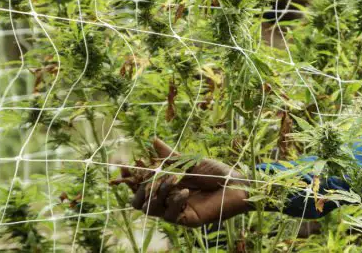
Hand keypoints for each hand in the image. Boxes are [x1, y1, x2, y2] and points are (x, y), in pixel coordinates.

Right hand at [111, 138, 252, 226]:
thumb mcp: (190, 161)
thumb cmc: (217, 173)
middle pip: (139, 202)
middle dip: (138, 190)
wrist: (238, 185)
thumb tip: (152, 140)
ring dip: (158, 192)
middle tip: (147, 178)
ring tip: (172, 180)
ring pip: (151, 209)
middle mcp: (169, 200)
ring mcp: (177, 211)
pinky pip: (170, 215)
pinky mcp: (187, 220)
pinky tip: (185, 192)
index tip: (123, 166)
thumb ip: (170, 156)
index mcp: (167, 185)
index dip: (130, 178)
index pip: (141, 185)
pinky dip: (175, 202)